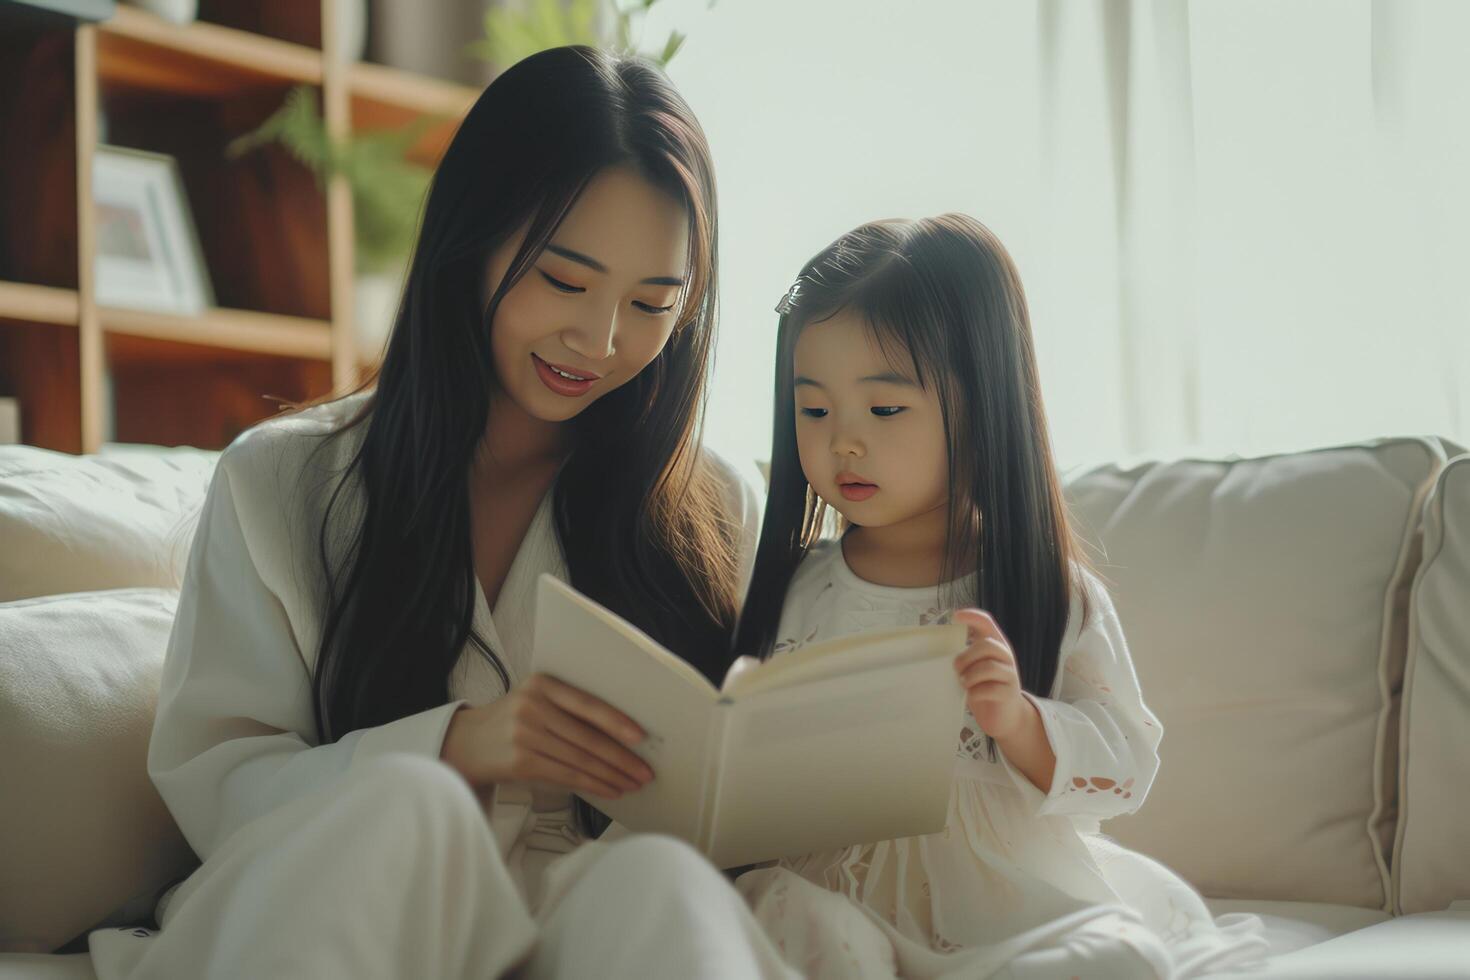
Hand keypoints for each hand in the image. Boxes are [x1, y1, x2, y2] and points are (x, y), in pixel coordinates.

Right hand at [439, 673, 653, 799]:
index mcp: (542, 684)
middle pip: (587, 737)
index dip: (616, 721)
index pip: (587, 704)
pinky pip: (566, 776)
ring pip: (579, 760)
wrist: (468, 742)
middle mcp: (532, 706)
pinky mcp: (520, 762)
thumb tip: (622, 734)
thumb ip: (570, 710)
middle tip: (645, 772)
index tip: (641, 737)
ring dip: (611, 775)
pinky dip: (592, 785)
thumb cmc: (514, 720)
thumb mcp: (536, 701)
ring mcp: (524, 735)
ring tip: (632, 784)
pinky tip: (609, 790)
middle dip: (621, 758)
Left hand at [952, 608, 1030, 739]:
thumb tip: (938, 651)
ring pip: (989, 667)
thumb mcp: (974, 668)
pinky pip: (989, 689)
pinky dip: (975, 693)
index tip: (955, 617)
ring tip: (964, 684)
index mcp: (995, 645)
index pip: (987, 623)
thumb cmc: (985, 688)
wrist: (1006, 717)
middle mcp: (1005, 656)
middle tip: (956, 669)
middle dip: (966, 657)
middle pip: (987, 645)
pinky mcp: (1008, 693)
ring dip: (969, 676)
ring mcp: (1010, 675)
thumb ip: (965, 656)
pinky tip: (971, 696)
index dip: (973, 616)